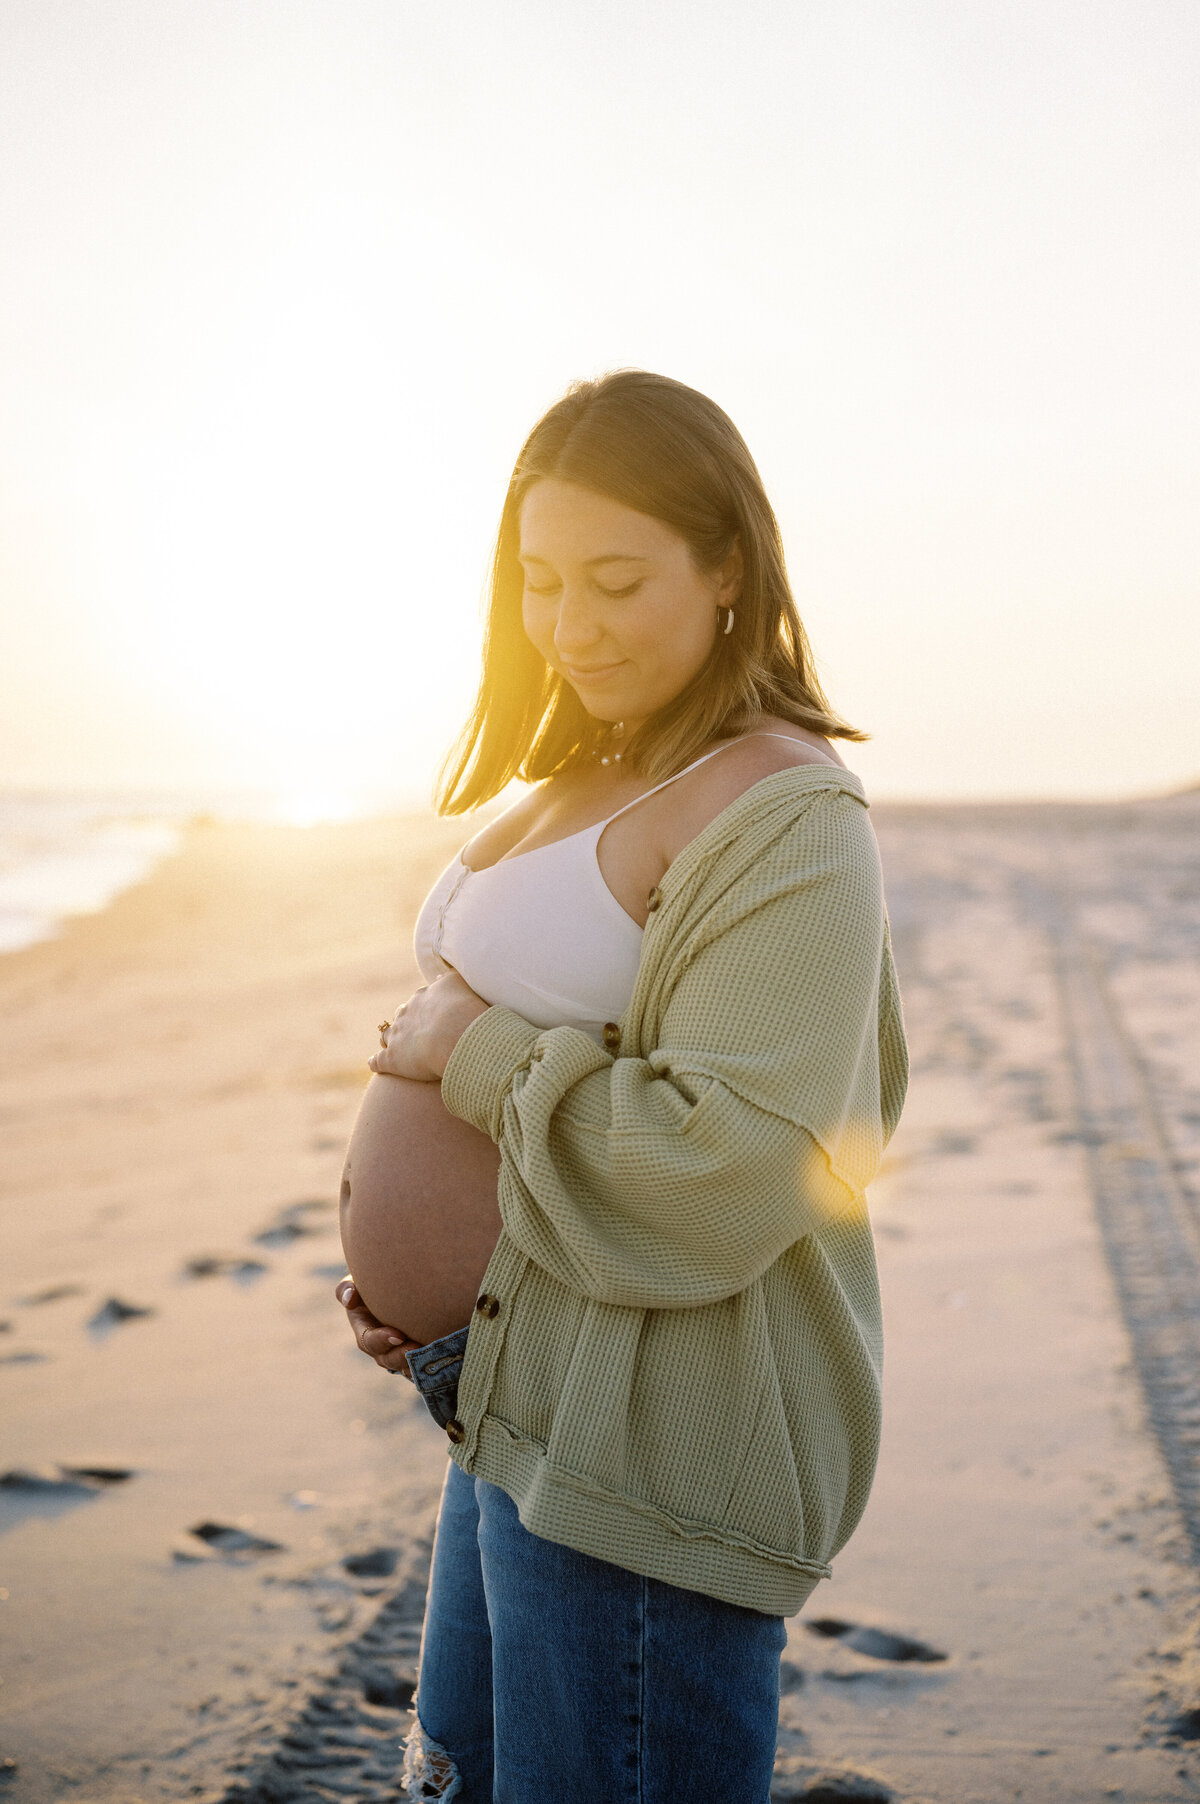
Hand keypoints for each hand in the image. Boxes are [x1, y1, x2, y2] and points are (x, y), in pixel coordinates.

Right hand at [335, 1277, 422, 1375]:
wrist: (398, 1287)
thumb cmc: (374, 1281)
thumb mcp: (356, 1282)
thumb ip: (347, 1288)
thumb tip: (350, 1299)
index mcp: (364, 1330)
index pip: (369, 1341)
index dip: (382, 1340)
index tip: (398, 1335)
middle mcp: (380, 1347)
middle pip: (388, 1359)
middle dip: (401, 1356)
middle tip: (416, 1347)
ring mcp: (398, 1352)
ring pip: (405, 1366)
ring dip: (416, 1362)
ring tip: (431, 1354)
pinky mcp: (416, 1353)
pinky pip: (421, 1366)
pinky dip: (430, 1364)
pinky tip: (445, 1359)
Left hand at [369, 970, 489, 1081]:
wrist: (455, 1035)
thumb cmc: (464, 1009)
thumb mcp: (459, 983)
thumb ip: (450, 977)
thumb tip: (440, 975)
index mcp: (422, 997)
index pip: (419, 1000)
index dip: (425, 1008)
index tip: (432, 1014)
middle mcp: (405, 1014)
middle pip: (401, 1015)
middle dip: (405, 1022)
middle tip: (416, 1031)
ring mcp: (396, 1036)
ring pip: (387, 1035)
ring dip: (390, 1039)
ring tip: (395, 1048)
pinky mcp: (391, 1059)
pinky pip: (378, 1061)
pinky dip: (376, 1062)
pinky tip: (374, 1065)